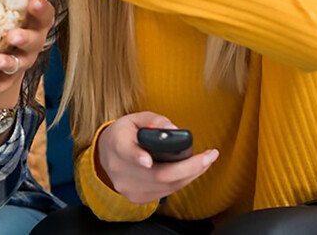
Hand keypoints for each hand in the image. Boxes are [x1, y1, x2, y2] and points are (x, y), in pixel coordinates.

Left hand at [0, 0, 53, 97]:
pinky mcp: (7, 78)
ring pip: (19, 63)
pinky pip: (2, 84)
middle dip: (25, 38)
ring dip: (9, 62)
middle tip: (13, 35)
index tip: (34, 2)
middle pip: (35, 40)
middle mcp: (33, 42)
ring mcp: (22, 61)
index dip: (42, 9)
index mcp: (35, 22)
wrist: (5, 54)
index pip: (45, 14)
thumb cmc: (11, 18)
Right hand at [96, 112, 218, 204]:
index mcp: (118, 145)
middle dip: (189, 167)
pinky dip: (182, 181)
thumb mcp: (135, 119)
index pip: (125, 152)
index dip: (137, 157)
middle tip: (209, 156)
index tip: (147, 161)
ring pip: (167, 186)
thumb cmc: (124, 135)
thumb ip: (154, 120)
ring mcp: (129, 187)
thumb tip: (173, 129)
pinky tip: (190, 171)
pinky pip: (166, 192)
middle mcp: (121, 170)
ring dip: (191, 174)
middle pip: (158, 175)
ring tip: (206, 161)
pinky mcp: (137, 197)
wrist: (107, 155)